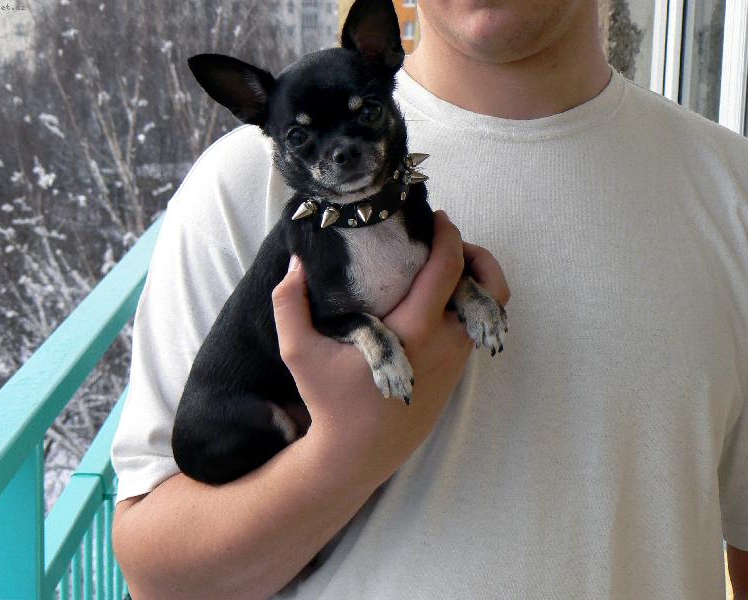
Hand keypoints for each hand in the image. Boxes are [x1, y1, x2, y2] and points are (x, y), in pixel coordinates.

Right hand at [271, 210, 509, 485]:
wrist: (357, 456)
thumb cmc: (330, 403)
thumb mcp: (299, 353)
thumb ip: (290, 305)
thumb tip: (296, 264)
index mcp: (415, 332)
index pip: (449, 270)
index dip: (448, 237)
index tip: (436, 218)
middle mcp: (446, 345)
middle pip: (490, 287)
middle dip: (479, 255)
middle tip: (450, 243)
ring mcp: (456, 363)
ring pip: (487, 310)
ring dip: (472, 282)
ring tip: (440, 268)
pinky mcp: (455, 377)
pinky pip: (473, 330)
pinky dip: (463, 306)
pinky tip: (432, 302)